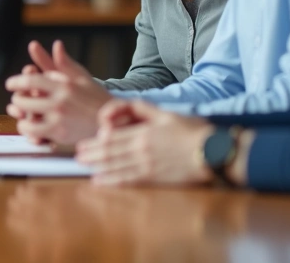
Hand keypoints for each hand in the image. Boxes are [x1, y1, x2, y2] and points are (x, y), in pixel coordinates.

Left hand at [5, 41, 109, 143]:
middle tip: (18, 99)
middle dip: (17, 99)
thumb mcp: (82, 77)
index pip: (31, 80)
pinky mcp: (60, 135)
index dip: (16, 81)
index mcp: (64, 85)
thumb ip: (64, 63)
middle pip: (23, 100)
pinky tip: (30, 126)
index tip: (9, 84)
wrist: (113, 121)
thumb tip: (56, 44)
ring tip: (22, 114)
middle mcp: (60, 102)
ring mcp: (59, 120)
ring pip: (26, 119)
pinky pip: (34, 133)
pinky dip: (28, 130)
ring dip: (20, 116)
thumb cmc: (96, 97)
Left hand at [75, 99, 213, 186]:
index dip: (94, 141)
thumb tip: (119, 111)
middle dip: (91, 154)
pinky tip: (100, 181)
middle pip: (109, 151)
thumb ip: (140, 109)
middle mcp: (141, 148)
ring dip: (97, 166)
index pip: (111, 136)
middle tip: (77, 156)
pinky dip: (111, 181)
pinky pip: (128, 180)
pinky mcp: (154, 178)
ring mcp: (147, 165)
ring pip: (115, 165)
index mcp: (142, 131)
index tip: (83, 143)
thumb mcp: (164, 112)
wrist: (212, 151)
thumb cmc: (191, 130)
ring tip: (83, 166)